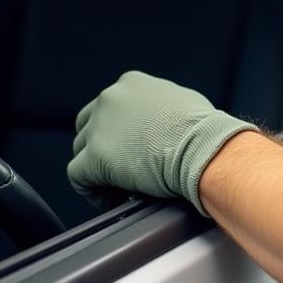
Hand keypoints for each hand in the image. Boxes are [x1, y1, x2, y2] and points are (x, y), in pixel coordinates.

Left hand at [68, 71, 255, 214]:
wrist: (204, 147)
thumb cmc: (204, 129)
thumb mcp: (182, 102)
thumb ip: (161, 107)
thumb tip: (164, 122)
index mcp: (131, 83)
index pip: (110, 107)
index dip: (117, 131)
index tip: (130, 148)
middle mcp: (110, 99)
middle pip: (89, 126)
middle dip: (102, 147)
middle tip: (122, 168)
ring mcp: (99, 127)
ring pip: (81, 151)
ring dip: (97, 169)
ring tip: (118, 187)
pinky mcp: (95, 157)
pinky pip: (78, 176)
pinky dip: (92, 190)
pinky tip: (111, 199)